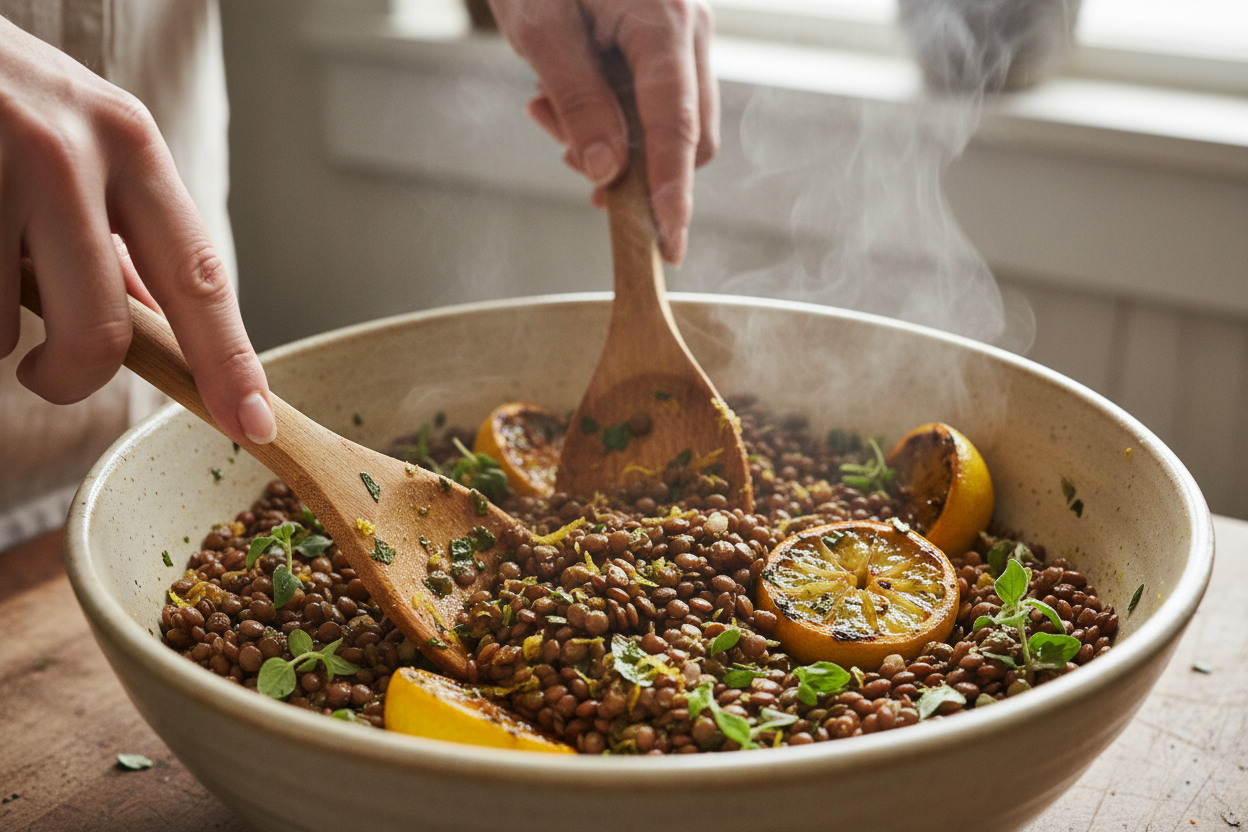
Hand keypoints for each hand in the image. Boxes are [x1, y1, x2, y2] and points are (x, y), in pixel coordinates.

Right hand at [0, 18, 274, 445]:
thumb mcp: (79, 139)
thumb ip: (122, 232)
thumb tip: (167, 325)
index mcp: (129, 143)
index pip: (198, 277)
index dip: (228, 362)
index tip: (253, 424)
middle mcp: (67, 151)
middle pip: (102, 332)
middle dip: (76, 379)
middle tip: (49, 374)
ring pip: (2, 330)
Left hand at [489, 0, 718, 264]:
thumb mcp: (541, 30)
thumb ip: (579, 102)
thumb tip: (608, 172)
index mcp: (665, 21)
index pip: (679, 127)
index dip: (674, 192)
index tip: (671, 244)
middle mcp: (689, 28)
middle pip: (689, 134)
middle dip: (633, 166)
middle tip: (564, 154)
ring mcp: (682, 34)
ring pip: (670, 123)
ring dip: (613, 140)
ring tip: (547, 107)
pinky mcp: (665, 40)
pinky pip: (654, 100)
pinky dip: (614, 117)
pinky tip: (564, 96)